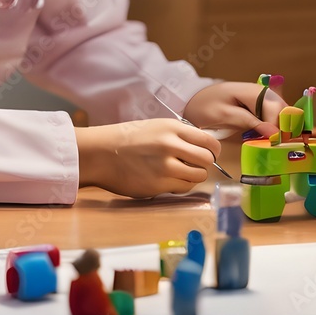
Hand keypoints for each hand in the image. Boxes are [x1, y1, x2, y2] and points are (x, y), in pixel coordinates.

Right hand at [75, 119, 221, 197]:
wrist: (102, 152)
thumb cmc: (128, 139)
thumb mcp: (157, 126)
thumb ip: (179, 135)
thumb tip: (203, 146)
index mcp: (172, 128)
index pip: (208, 141)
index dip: (214, 150)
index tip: (211, 154)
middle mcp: (171, 146)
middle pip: (207, 160)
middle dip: (206, 164)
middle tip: (198, 165)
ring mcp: (164, 167)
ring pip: (198, 176)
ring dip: (195, 176)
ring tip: (184, 173)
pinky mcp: (157, 185)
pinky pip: (182, 188)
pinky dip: (182, 185)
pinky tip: (172, 180)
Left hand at [183, 80, 284, 136]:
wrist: (193, 99)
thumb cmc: (205, 105)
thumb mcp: (224, 114)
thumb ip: (248, 121)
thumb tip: (273, 132)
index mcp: (252, 91)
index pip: (275, 107)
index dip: (278, 126)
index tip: (274, 143)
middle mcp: (261, 92)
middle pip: (282, 109)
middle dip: (283, 127)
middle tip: (276, 146)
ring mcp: (260, 99)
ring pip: (280, 113)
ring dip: (280, 128)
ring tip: (274, 144)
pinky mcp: (258, 107)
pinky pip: (272, 116)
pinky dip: (274, 127)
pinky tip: (269, 139)